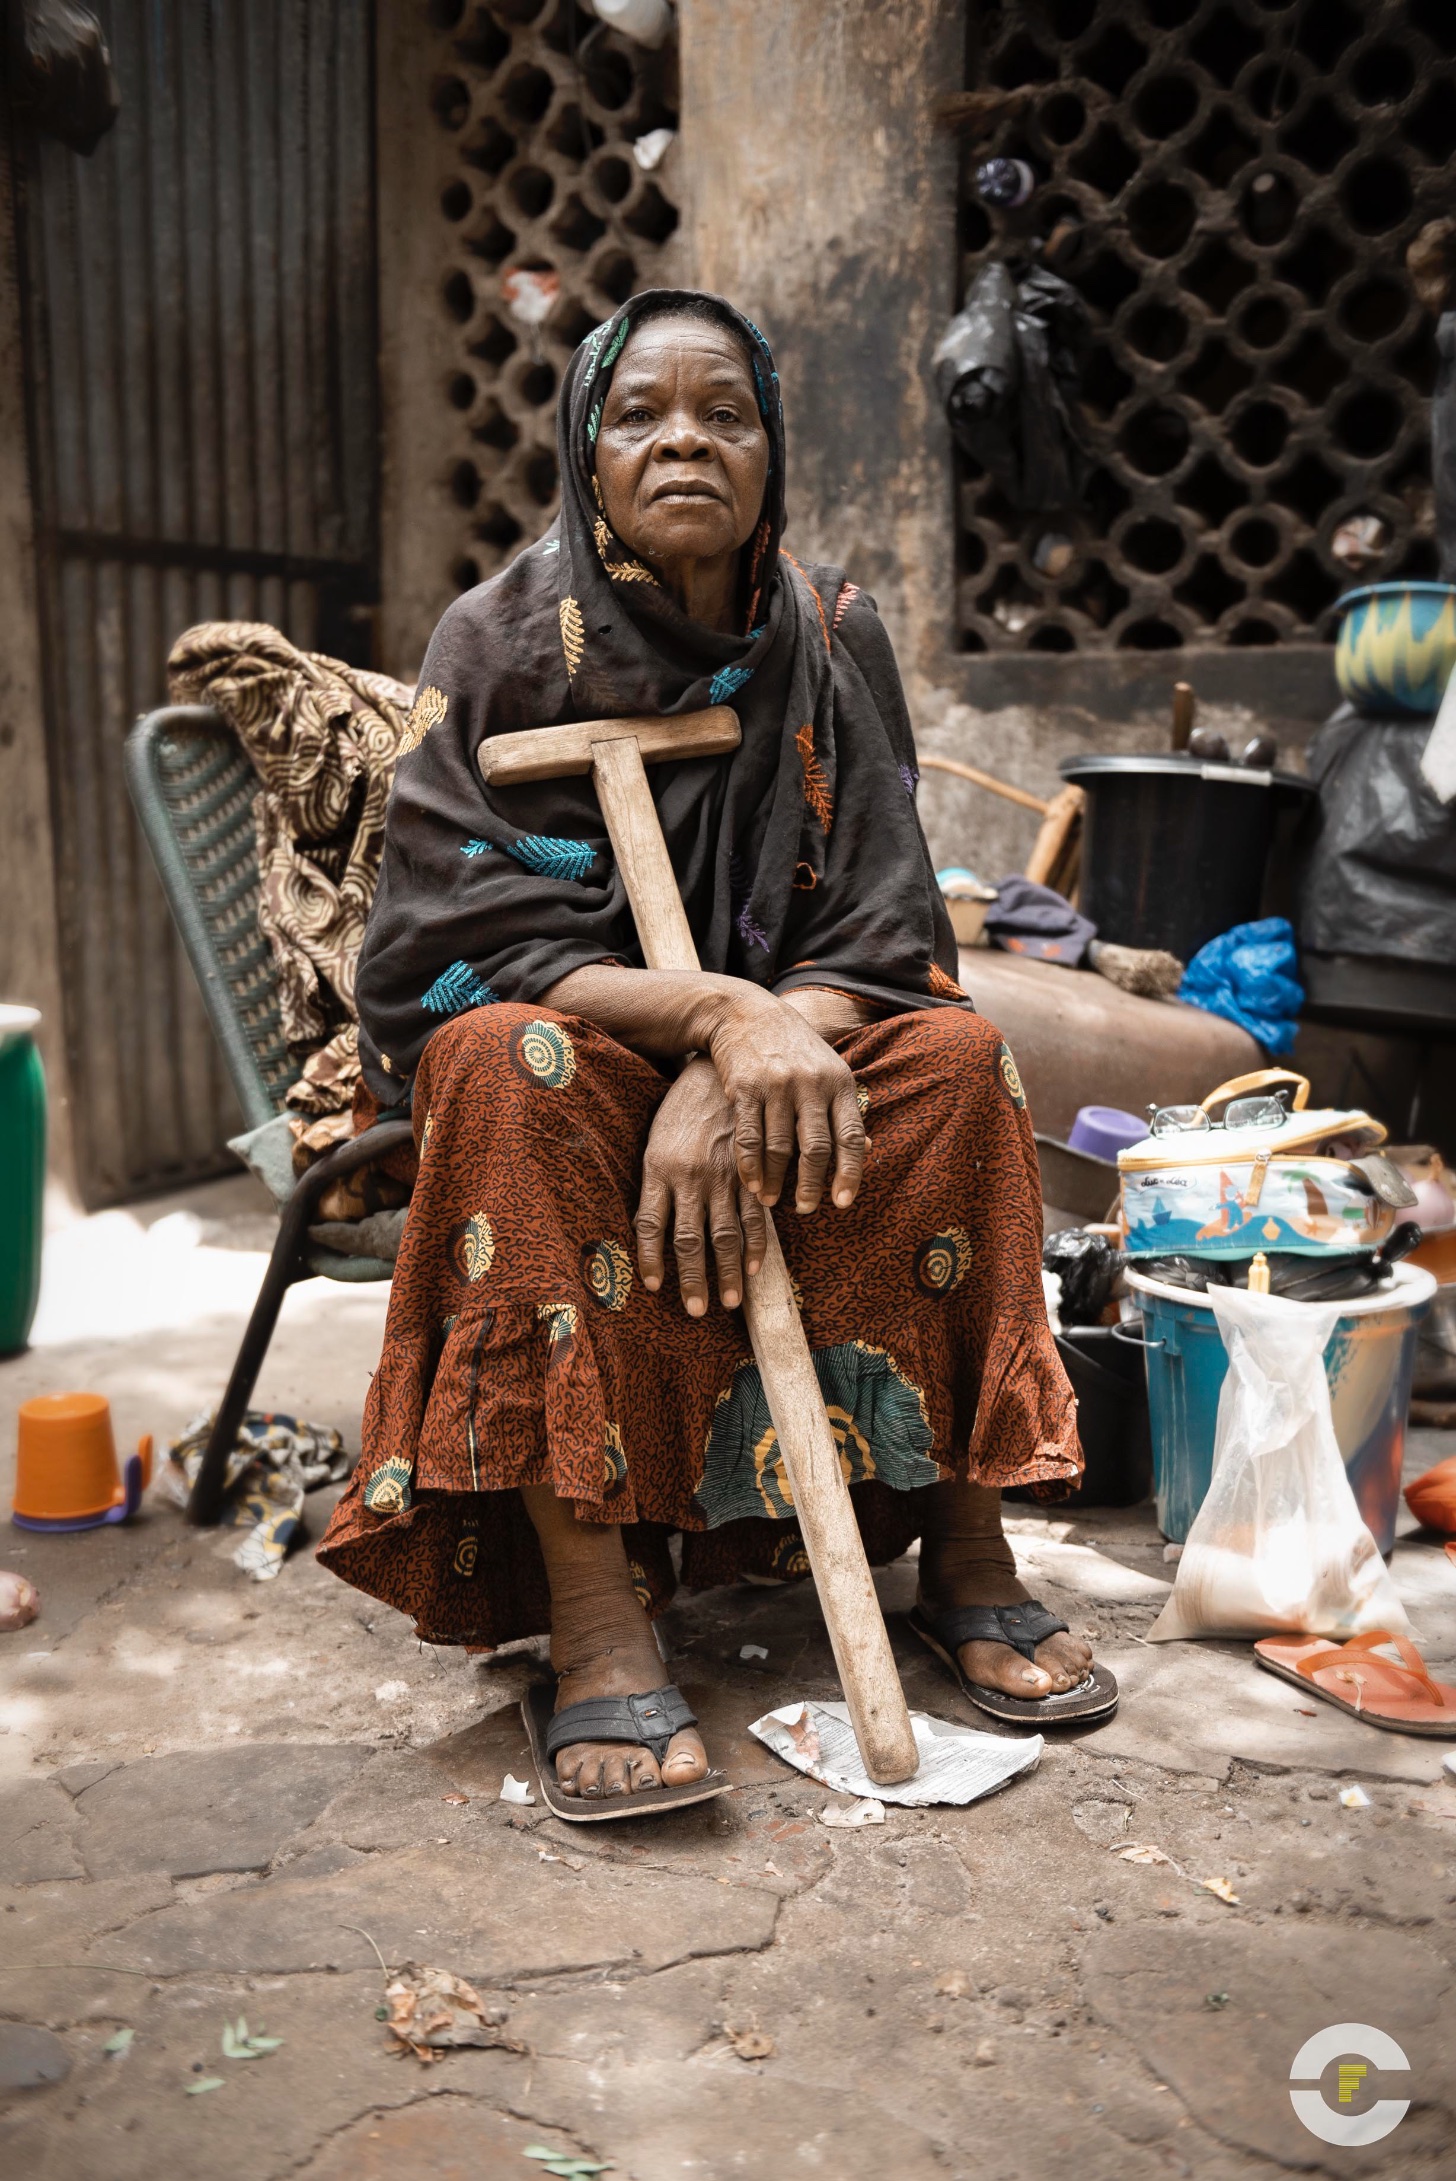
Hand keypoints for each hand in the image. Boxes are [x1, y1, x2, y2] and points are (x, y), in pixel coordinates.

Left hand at [636, 1060, 767, 1314]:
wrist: (715, 1071)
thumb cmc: (680, 1110)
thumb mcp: (656, 1141)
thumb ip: (654, 1185)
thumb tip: (648, 1228)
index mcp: (659, 1168)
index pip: (649, 1225)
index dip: (652, 1260)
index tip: (656, 1288)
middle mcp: (689, 1176)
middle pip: (689, 1239)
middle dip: (693, 1279)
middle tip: (696, 1311)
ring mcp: (722, 1175)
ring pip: (724, 1233)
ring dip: (727, 1271)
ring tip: (729, 1302)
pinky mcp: (749, 1170)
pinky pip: (755, 1214)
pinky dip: (756, 1244)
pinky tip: (756, 1268)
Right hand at [705, 988, 866, 1214]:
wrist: (746, 1013)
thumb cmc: (794, 1048)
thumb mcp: (827, 1069)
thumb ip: (843, 1109)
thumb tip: (867, 1149)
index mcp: (839, 1082)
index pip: (850, 1137)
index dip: (849, 1173)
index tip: (842, 1203)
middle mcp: (812, 1084)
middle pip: (816, 1148)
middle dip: (811, 1185)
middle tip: (806, 1210)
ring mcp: (778, 1086)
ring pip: (780, 1147)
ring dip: (776, 1180)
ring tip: (772, 1201)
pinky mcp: (746, 1088)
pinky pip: (749, 1137)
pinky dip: (750, 1165)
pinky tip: (752, 1183)